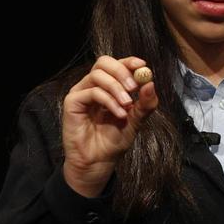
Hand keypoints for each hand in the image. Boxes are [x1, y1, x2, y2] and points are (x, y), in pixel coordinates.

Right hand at [61, 55, 158, 197]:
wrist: (99, 162)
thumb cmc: (114, 141)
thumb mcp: (136, 120)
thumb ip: (145, 104)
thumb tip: (151, 83)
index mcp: (108, 87)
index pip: (117, 64)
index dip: (129, 62)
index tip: (143, 66)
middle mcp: (93, 86)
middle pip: (103, 63)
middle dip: (122, 71)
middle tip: (134, 87)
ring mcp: (81, 93)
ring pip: (97, 75)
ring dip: (117, 88)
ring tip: (127, 106)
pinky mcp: (72, 103)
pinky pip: (92, 92)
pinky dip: (109, 101)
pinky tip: (120, 114)